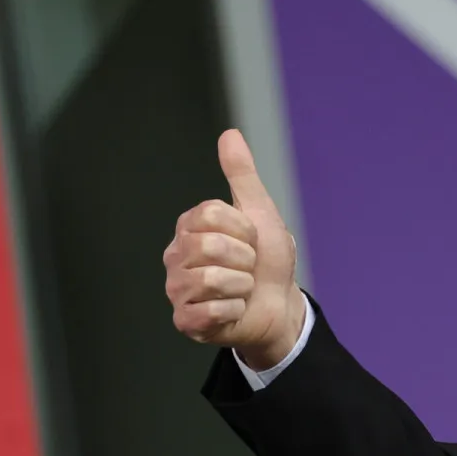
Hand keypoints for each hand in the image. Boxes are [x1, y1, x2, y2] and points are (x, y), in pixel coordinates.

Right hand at [163, 128, 304, 368]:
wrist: (281, 306)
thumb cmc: (268, 261)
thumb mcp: (260, 213)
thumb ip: (242, 175)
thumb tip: (230, 134)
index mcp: (189, 227)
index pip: (212, 216)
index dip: (244, 230)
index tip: (251, 241)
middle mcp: (176, 256)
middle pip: (211, 247)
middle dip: (245, 259)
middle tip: (248, 268)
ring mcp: (177, 289)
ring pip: (212, 279)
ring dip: (242, 287)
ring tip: (241, 289)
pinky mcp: (185, 321)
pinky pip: (209, 311)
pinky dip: (234, 311)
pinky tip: (233, 311)